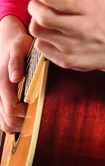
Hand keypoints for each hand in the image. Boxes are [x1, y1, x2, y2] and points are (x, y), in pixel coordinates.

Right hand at [0, 16, 32, 132]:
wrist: (6, 40)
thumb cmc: (17, 43)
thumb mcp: (19, 47)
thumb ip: (16, 62)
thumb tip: (14, 78)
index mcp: (2, 82)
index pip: (12, 110)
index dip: (27, 115)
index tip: (41, 109)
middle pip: (7, 121)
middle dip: (24, 123)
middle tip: (39, 115)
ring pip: (2, 123)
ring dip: (17, 125)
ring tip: (33, 116)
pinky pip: (1, 117)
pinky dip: (12, 121)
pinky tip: (24, 114)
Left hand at [27, 0, 104, 80]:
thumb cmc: (103, 18)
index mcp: (88, 10)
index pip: (60, 1)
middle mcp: (80, 28)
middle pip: (44, 18)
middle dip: (33, 7)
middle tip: (35, 3)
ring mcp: (72, 46)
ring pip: (39, 33)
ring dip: (35, 22)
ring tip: (41, 17)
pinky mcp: (66, 60)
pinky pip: (41, 47)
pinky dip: (42, 38)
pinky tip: (49, 33)